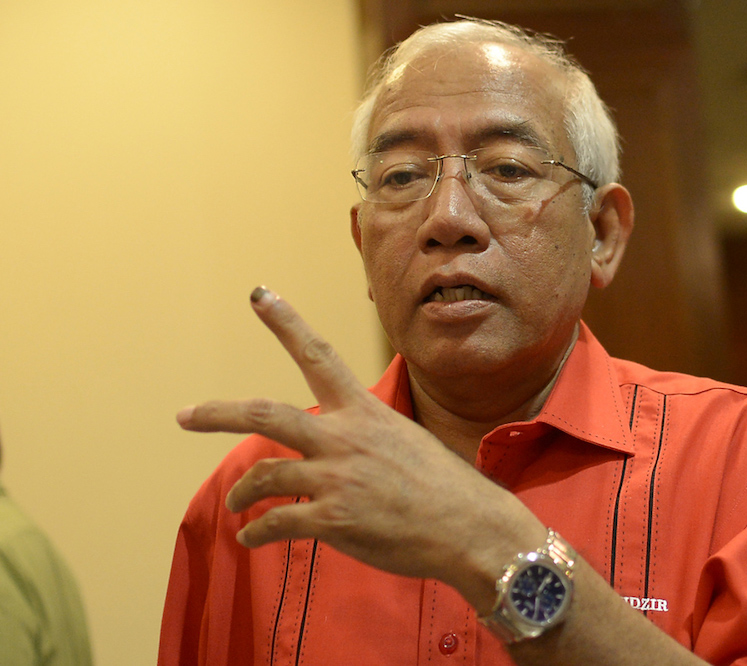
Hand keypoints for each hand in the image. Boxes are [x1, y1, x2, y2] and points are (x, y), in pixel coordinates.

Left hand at [176, 287, 543, 607]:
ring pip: (263, 475)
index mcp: (363, 412)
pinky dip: (255, 533)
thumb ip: (364, 438)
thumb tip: (339, 447)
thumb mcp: (406, 441)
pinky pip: (275, 524)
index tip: (259, 294)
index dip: (285, 322)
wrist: (473, 529)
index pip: (318, 354)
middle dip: (217, 412)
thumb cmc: (446, 488)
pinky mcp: (334, 520)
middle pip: (265, 413)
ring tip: (235, 503)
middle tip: (184, 415)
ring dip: (241, 492)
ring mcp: (337, 478)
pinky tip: (250, 538)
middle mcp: (345, 438)